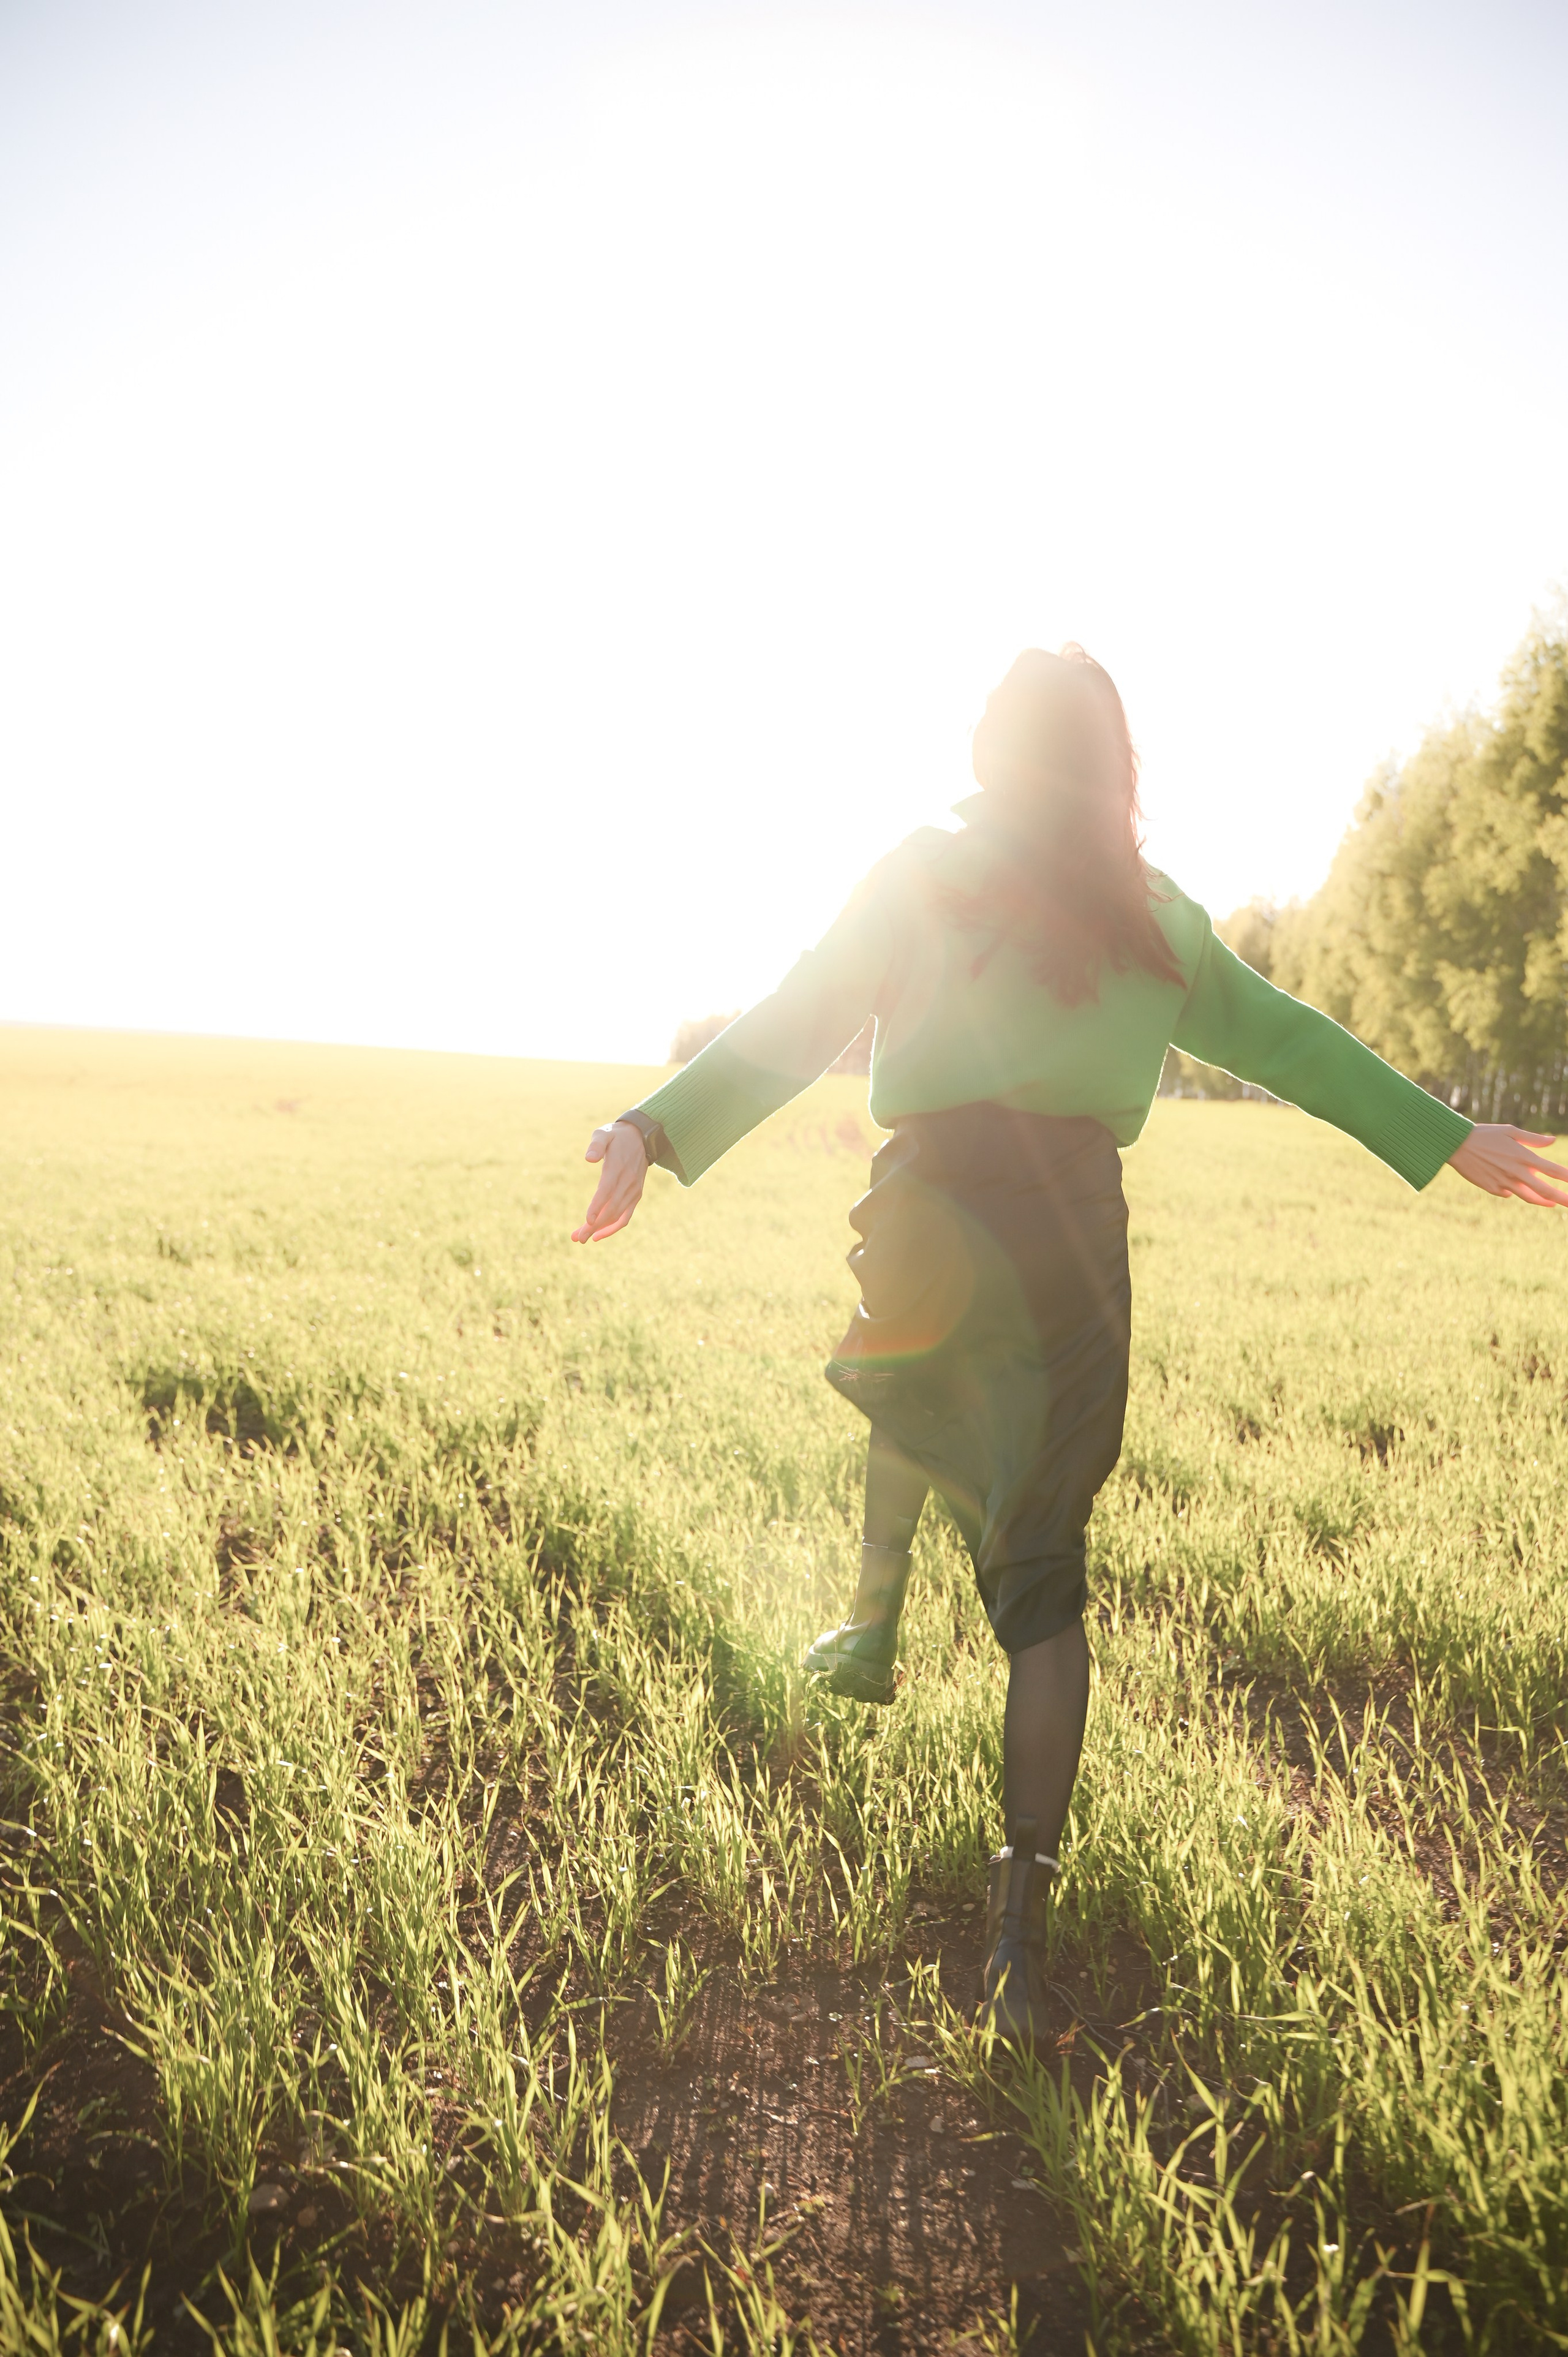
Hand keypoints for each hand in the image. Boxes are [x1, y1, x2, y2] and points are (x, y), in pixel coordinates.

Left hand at [571, 1123, 647, 1242]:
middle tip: (577, 1238)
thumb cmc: (616, 1137)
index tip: (587, 1220)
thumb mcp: (604, 1133)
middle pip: (611, 1208)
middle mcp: (628, 1182)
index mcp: (618, 1167)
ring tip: (582, 1238)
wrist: (641, 1138)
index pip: (607, 1190)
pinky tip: (599, 1235)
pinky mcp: (636, 1195)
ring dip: (600, 1229)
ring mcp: (634, 1191)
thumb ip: (596, 1145)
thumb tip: (589, 1158)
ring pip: (617, 1215)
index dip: (597, 1206)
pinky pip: (626, 1216)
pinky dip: (614, 1227)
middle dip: (594, 1225)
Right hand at [1448, 1124, 1567, 1207]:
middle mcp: (1515, 1172)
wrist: (1456, 1145)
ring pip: (1529, 1197)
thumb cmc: (1485, 1134)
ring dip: (1543, 1201)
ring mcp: (1503, 1182)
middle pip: (1544, 1190)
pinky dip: (1513, 1190)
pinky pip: (1508, 1193)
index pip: (1552, 1170)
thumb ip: (1533, 1139)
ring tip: (1553, 1203)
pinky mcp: (1491, 1188)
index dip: (1567, 1177)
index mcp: (1523, 1156)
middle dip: (1561, 1198)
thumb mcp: (1510, 1131)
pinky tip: (1511, 1184)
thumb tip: (1552, 1141)